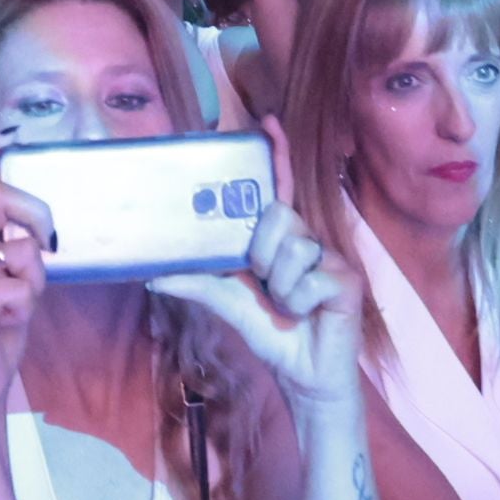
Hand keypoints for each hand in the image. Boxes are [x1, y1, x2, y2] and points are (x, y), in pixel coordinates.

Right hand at [0, 169, 47, 419]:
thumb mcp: (16, 285)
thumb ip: (18, 252)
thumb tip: (29, 225)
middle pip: (2, 200)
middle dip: (34, 221)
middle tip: (34, 264)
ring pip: (24, 250)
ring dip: (32, 284)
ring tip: (11, 310)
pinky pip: (24, 286)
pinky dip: (25, 308)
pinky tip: (4, 325)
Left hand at [148, 128, 360, 413]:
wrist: (304, 376)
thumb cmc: (273, 334)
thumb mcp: (229, 304)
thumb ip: (198, 283)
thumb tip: (153, 274)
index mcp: (281, 240)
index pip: (279, 190)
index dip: (276, 156)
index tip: (266, 123)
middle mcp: (307, 240)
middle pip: (277, 216)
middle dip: (261, 256)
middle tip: (266, 285)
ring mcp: (329, 257)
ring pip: (291, 250)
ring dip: (280, 288)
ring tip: (289, 306)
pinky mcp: (345, 279)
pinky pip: (307, 280)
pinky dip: (298, 304)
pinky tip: (308, 315)